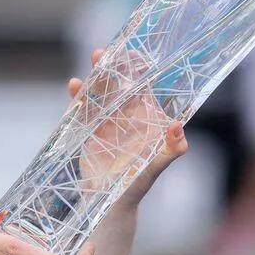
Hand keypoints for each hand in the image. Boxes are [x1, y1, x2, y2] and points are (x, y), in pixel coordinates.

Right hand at [70, 49, 188, 209]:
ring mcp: (107, 122)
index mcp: (146, 120)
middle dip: (114, 68)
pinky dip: (79, 97)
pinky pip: (83, 110)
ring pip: (101, 94)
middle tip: (106, 52)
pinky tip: (75, 85)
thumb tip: (179, 127)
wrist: (113, 201)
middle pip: (120, 86)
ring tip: (95, 61)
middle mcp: (126, 116)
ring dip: (97, 77)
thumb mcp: (157, 166)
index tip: (134, 54)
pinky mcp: (88, 131)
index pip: (143, 89)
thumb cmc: (140, 183)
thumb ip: (171, 149)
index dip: (139, 72)